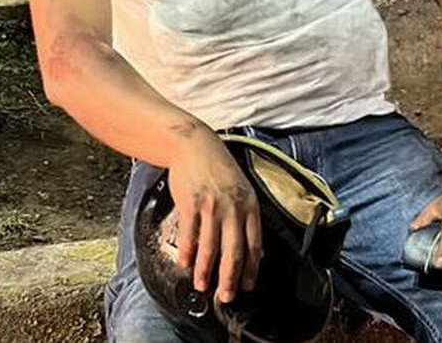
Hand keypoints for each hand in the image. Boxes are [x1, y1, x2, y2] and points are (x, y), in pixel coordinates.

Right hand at [166, 127, 262, 303]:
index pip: (254, 245)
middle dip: (229, 279)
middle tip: (226, 297)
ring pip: (210, 248)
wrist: (195, 146)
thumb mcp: (242, 190)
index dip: (250, 270)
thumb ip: (248, 218)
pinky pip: (189, 235)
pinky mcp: (191, 203)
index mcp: (250, 206)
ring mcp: (212, 206)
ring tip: (201, 285)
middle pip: (234, 252)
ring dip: (205, 271)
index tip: (246, 287)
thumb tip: (256, 251)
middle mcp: (233, 208)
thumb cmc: (219, 170)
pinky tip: (185, 264)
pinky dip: (187, 253)